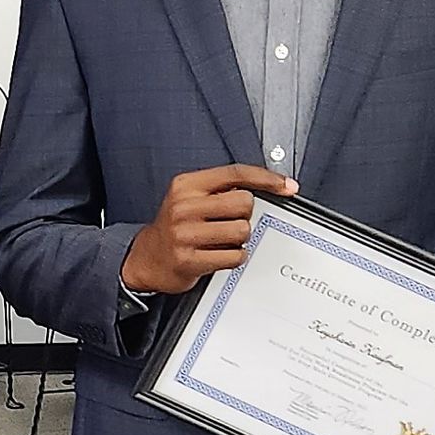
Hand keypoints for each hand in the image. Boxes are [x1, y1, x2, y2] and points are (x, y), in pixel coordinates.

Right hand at [121, 165, 298, 294]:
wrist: (146, 259)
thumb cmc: (176, 227)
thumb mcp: (190, 198)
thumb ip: (221, 189)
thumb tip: (270, 188)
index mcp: (186, 185)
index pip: (236, 174)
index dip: (266, 179)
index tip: (287, 186)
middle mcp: (183, 207)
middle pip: (244, 203)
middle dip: (244, 215)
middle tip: (228, 222)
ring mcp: (184, 234)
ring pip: (242, 231)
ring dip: (239, 239)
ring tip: (221, 241)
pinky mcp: (188, 260)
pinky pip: (235, 256)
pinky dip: (234, 257)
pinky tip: (219, 255)